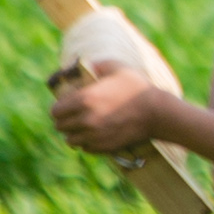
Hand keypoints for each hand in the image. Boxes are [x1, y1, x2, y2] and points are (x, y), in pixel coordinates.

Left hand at [51, 62, 171, 155]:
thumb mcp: (117, 68)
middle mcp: (85, 119)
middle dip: (65, 122)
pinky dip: (87, 144)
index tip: (65, 108)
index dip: (59, 109)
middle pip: (60, 126)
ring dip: (75, 135)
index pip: (55, 111)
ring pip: (70, 140)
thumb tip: (87, 65)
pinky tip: (95, 136)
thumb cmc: (138, 88)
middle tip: (73, 119)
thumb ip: (97, 65)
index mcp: (83, 99)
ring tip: (83, 130)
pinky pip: (86, 148)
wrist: (158, 113)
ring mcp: (94, 135)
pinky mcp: (104, 147)